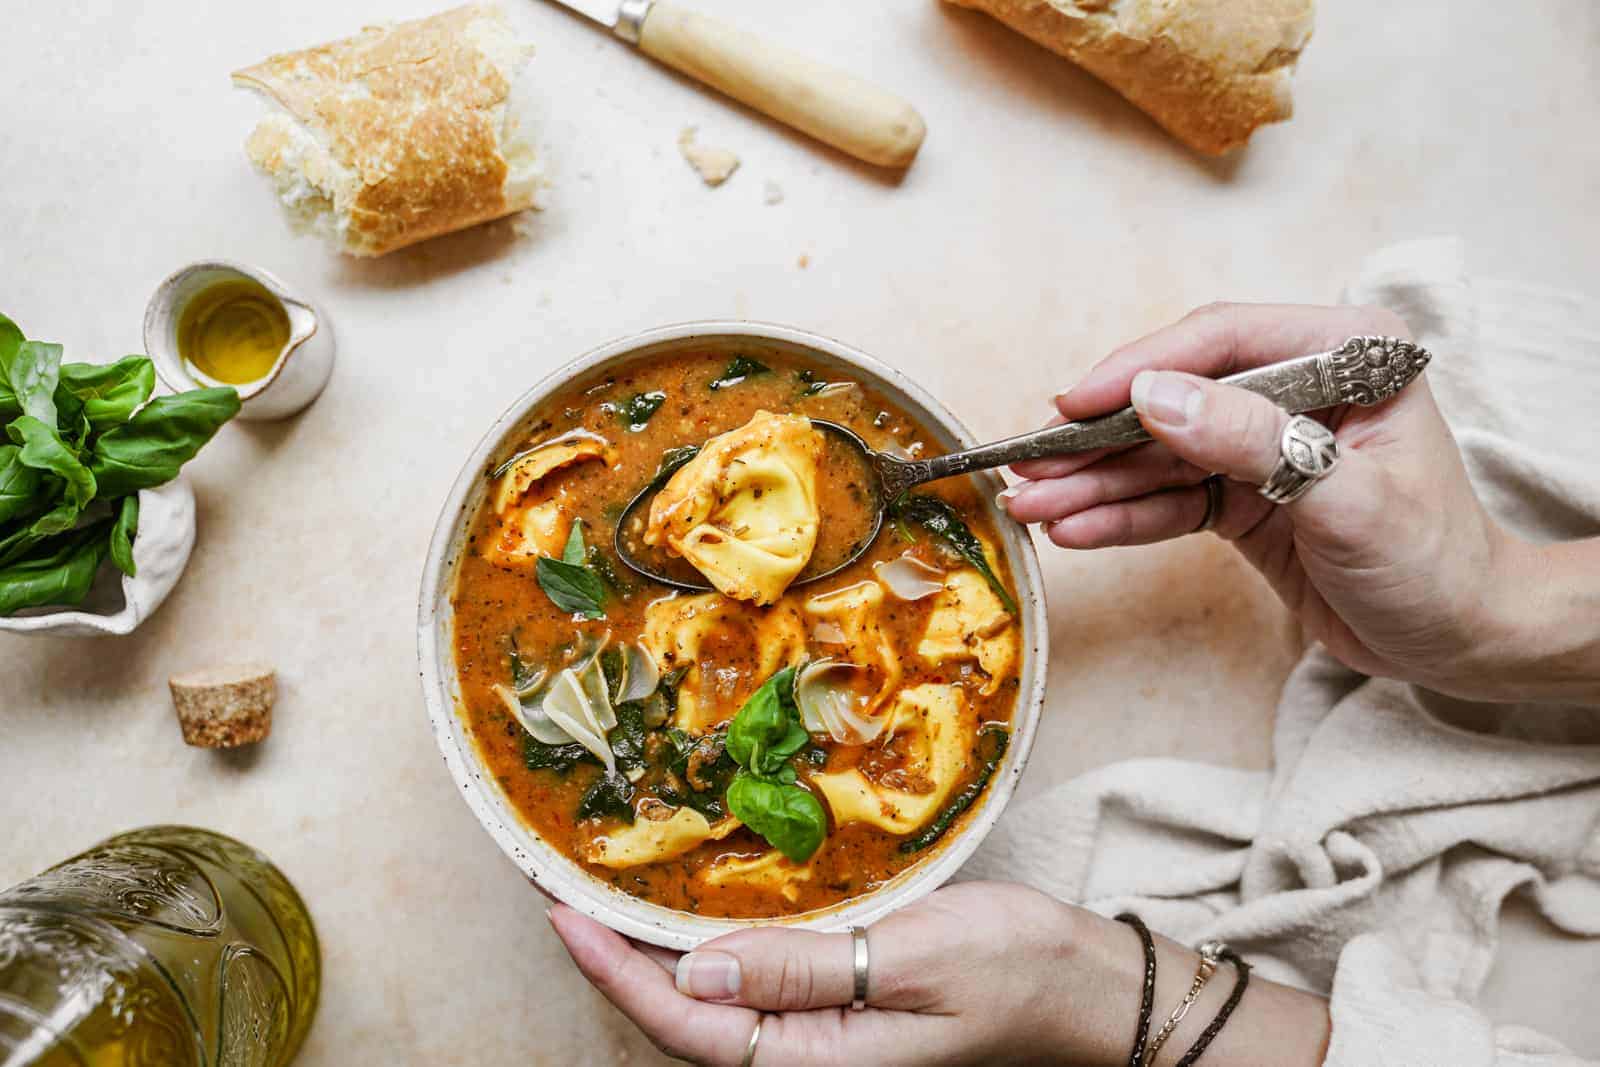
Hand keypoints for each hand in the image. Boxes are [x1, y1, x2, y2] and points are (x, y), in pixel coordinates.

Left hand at [549, 881, 1330, 1065]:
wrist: (1090, 990)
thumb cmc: (1018, 972)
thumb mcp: (914, 961)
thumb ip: (805, 970)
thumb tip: (695, 966)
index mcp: (819, 1060)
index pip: (688, 1020)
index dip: (616, 970)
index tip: (562, 911)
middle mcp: (809, 1055)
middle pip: (685, 1016)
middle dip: (618, 959)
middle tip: (564, 887)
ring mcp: (824, 1033)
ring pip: (714, 999)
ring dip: (656, 949)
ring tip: (606, 890)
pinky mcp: (841, 1003)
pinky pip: (755, 980)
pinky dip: (711, 941)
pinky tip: (694, 903)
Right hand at [1003, 302, 1533, 700]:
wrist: (1464, 641)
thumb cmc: (1434, 562)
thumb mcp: (1347, 499)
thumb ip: (1251, 441)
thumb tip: (1153, 398)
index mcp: (1345, 352)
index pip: (1223, 339)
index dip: (1142, 367)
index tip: (1075, 402)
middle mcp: (1297, 386)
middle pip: (1176, 397)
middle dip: (1100, 438)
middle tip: (1029, 464)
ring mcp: (1264, 444)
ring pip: (1161, 453)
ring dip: (1096, 483)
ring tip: (1031, 506)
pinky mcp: (1243, 497)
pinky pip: (1169, 500)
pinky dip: (1122, 518)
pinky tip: (1073, 530)